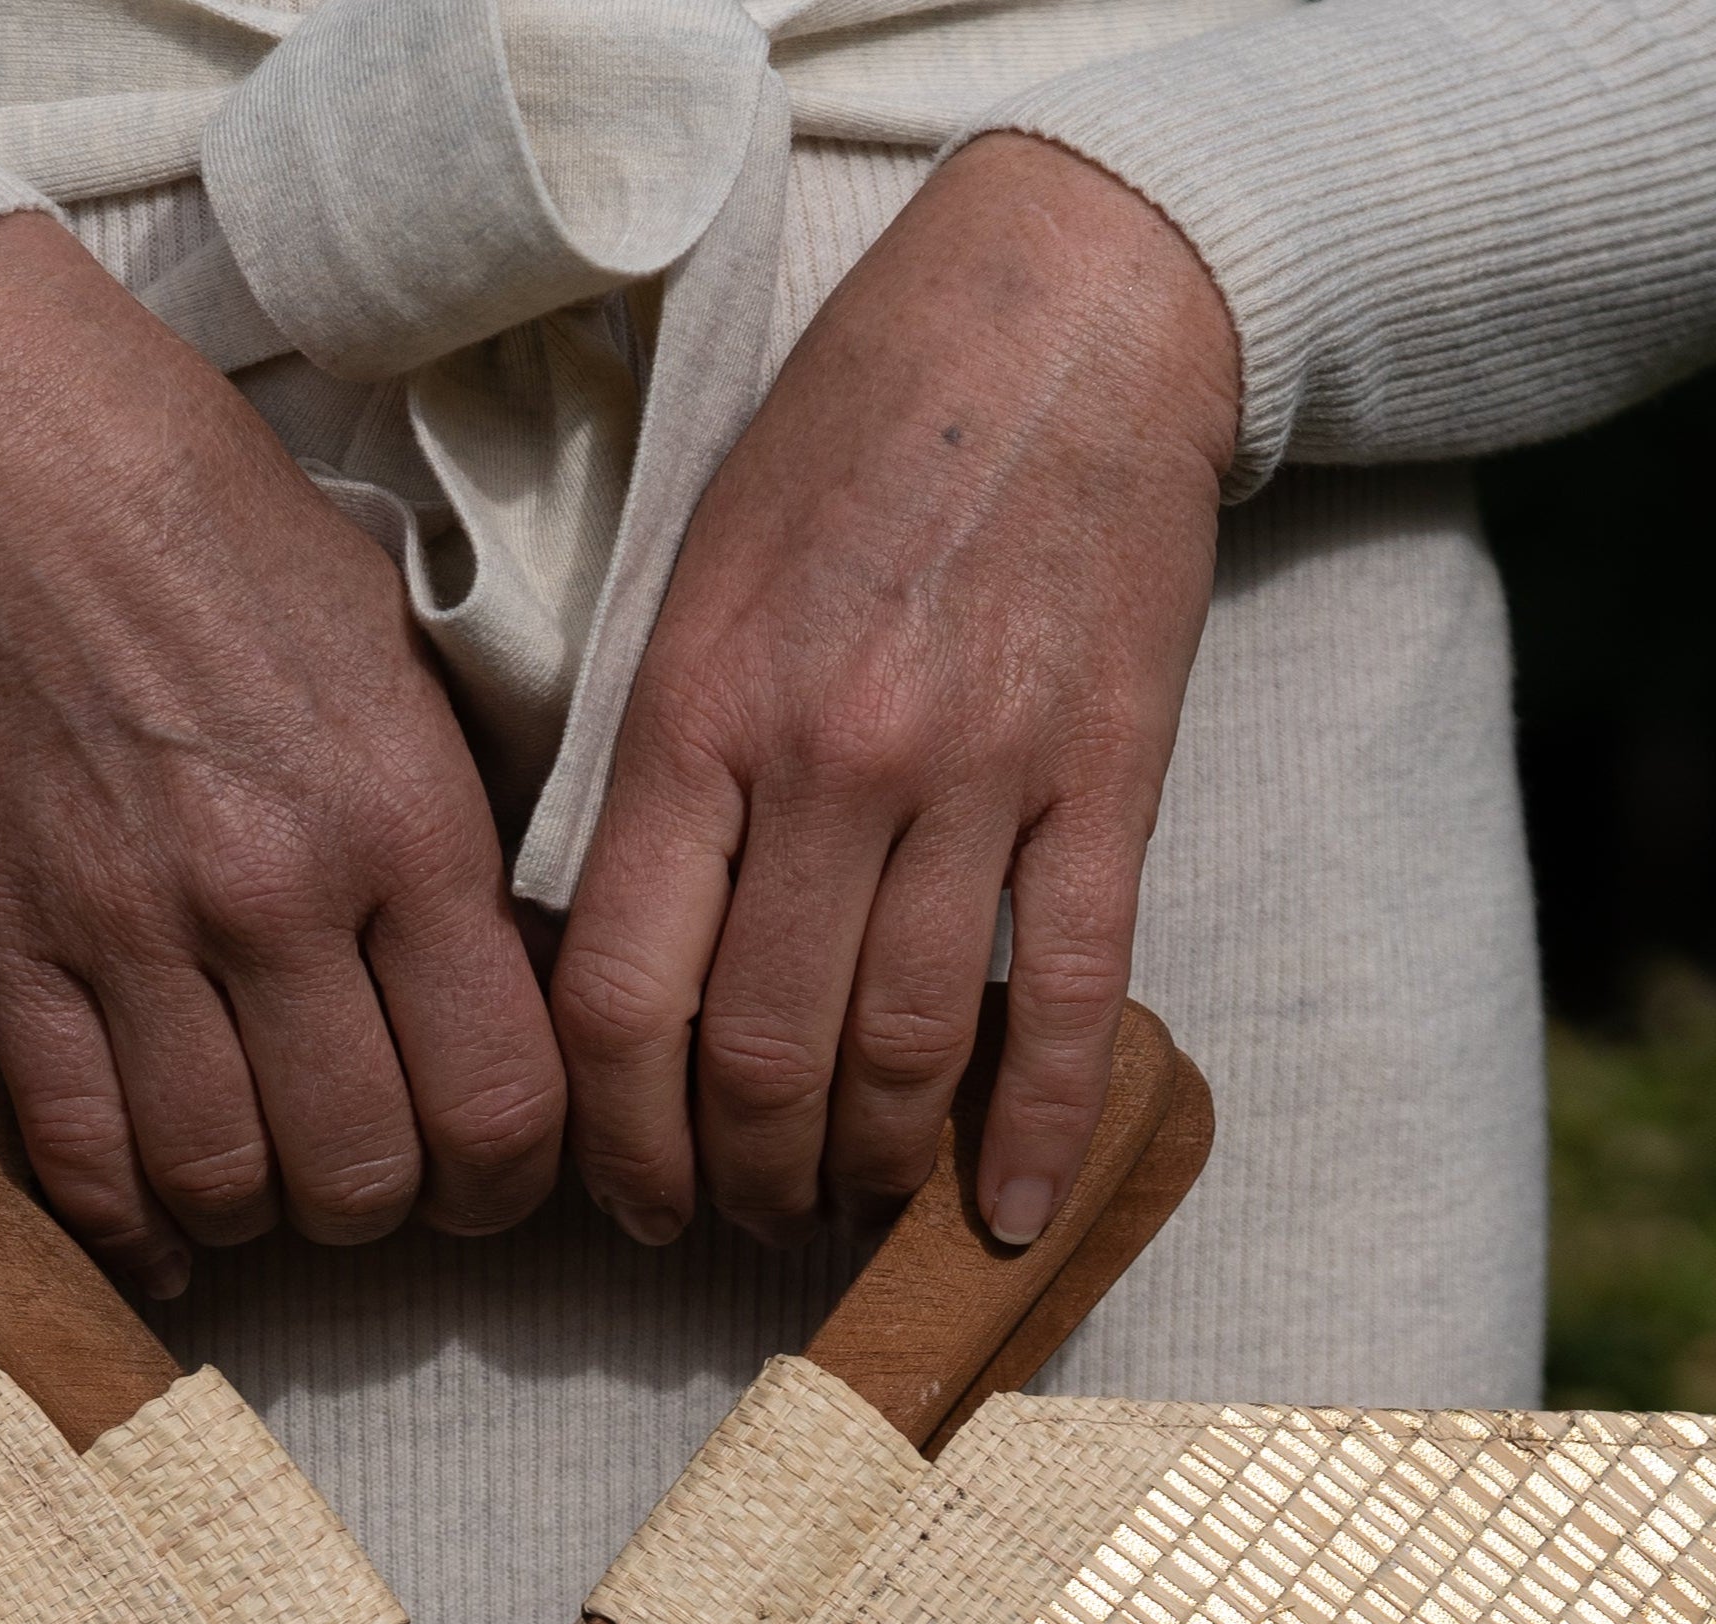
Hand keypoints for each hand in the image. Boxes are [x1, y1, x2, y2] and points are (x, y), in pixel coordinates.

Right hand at [0, 215, 564, 1296]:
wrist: (10, 457)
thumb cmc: (227, 542)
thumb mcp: (409, 657)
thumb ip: (468, 834)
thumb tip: (523, 998)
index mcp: (403, 819)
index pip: (501, 1096)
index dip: (513, 1177)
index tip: (495, 1168)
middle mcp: (275, 892)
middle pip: (366, 1172)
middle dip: (391, 1208)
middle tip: (382, 1178)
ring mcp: (131, 926)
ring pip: (225, 1184)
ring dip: (262, 1219)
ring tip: (273, 1183)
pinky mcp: (8, 942)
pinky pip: (78, 1151)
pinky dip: (127, 1225)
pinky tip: (163, 1228)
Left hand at [552, 134, 1237, 1252]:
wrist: (1061, 313)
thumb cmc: (849, 451)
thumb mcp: (692, 591)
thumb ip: (649, 781)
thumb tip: (609, 981)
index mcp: (697, 714)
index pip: (624, 999)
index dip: (619, 1142)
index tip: (634, 1199)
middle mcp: (829, 756)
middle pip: (761, 1057)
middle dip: (742, 1180)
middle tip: (743, 1218)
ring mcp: (978, 771)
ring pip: (903, 1049)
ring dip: (867, 1169)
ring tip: (847, 1204)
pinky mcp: (1107, 776)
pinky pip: (1071, 996)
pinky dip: (1039, 1129)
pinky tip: (1015, 1212)